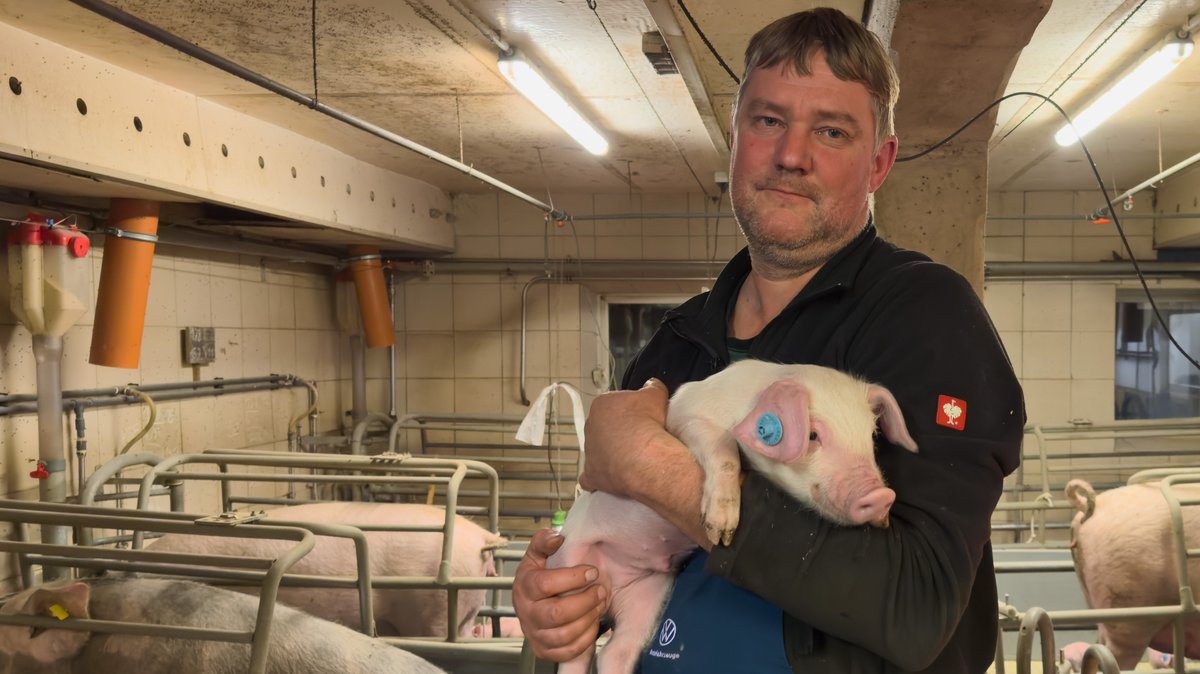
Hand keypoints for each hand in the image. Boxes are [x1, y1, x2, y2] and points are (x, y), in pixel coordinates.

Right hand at [512, 529, 607, 660]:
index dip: (573, 577)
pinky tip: (592, 622)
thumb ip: (543, 543)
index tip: (592, 571)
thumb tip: (556, 536)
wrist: (527, 607)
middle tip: (601, 590)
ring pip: (565, 634)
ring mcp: (535, 634)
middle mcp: (527, 613)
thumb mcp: (536, 557)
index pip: (546, 584)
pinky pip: (568, 650)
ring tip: (600, 604)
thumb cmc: (535, 579)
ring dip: (589, 619)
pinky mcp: (544, 650)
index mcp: (524, 587)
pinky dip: (585, 638)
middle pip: (557, 613)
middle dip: (585, 601)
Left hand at [579, 378, 672, 495]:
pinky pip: (591, 477)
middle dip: (619, 432)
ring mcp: (589, 452)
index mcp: (602, 405)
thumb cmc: (648, 425)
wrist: (646, 458)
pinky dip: (599, 478)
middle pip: (605, 428)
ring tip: (634, 458)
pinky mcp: (592, 474)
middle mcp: (591, 426)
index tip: (642, 418)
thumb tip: (652, 385)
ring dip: (611, 454)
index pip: (615, 404)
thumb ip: (652, 387)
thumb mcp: (656, 395)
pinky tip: (611, 478)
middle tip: (640, 437)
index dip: (630, 411)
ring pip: (599, 451)